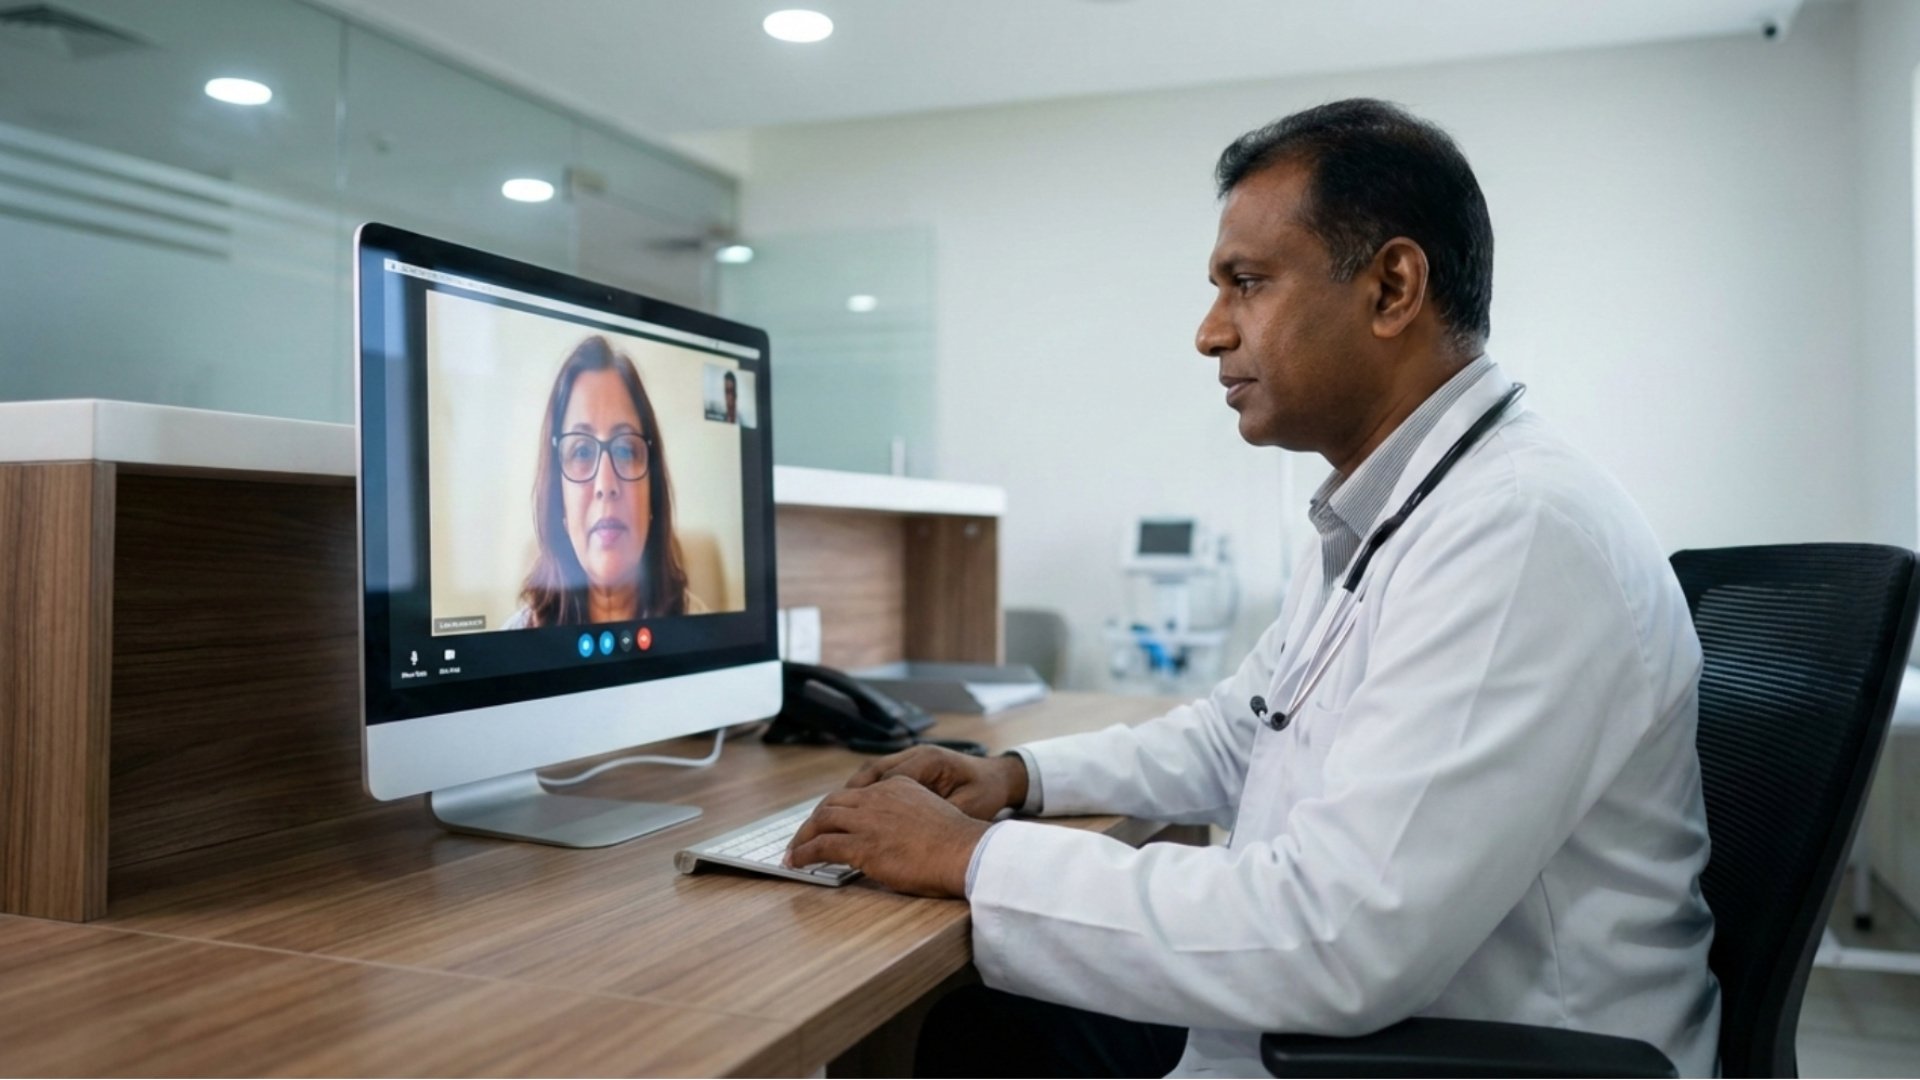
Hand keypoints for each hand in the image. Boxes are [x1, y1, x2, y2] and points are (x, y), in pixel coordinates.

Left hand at [786, 776, 990, 897]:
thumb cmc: (957, 843)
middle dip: (814, 820)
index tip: (829, 821)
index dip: (838, 809)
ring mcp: (868, 819)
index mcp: (897, 786)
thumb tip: (895, 836)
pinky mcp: (862, 844)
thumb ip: (907, 817)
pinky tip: (797, 863)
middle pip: (833, 803)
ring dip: (803, 837)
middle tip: (803, 836)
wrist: (965, 852)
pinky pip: (821, 846)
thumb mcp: (930, 815)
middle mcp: (878, 797)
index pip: (857, 793)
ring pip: (822, 821)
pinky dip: (804, 853)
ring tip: (794, 852)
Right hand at [841, 745, 1028, 820]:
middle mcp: (914, 755)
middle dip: (840, 803)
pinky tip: (852, 815)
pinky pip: (877, 778)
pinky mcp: (910, 767)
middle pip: (866, 776)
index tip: (840, 827)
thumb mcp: (966, 809)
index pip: (881, 781)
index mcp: (928, 762)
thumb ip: (935, 818)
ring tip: (827, 823)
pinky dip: (862, 795)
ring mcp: (910, 758)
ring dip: (848, 798)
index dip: (859, 805)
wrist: (1000, 778)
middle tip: (817, 828)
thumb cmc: (986, 794)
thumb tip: (904, 834)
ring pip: (868, 775)